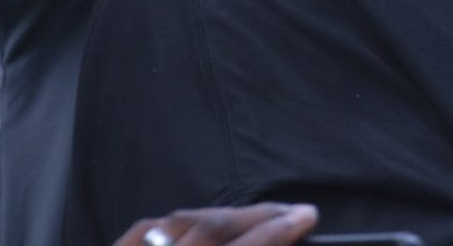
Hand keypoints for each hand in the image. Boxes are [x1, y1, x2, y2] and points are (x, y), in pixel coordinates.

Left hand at [118, 203, 318, 245]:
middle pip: (213, 228)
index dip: (278, 230)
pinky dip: (176, 223)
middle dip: (257, 216)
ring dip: (223, 216)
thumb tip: (275, 241)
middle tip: (292, 211)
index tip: (306, 216)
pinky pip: (146, 229)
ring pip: (181, 222)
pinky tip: (196, 221)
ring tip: (254, 218)